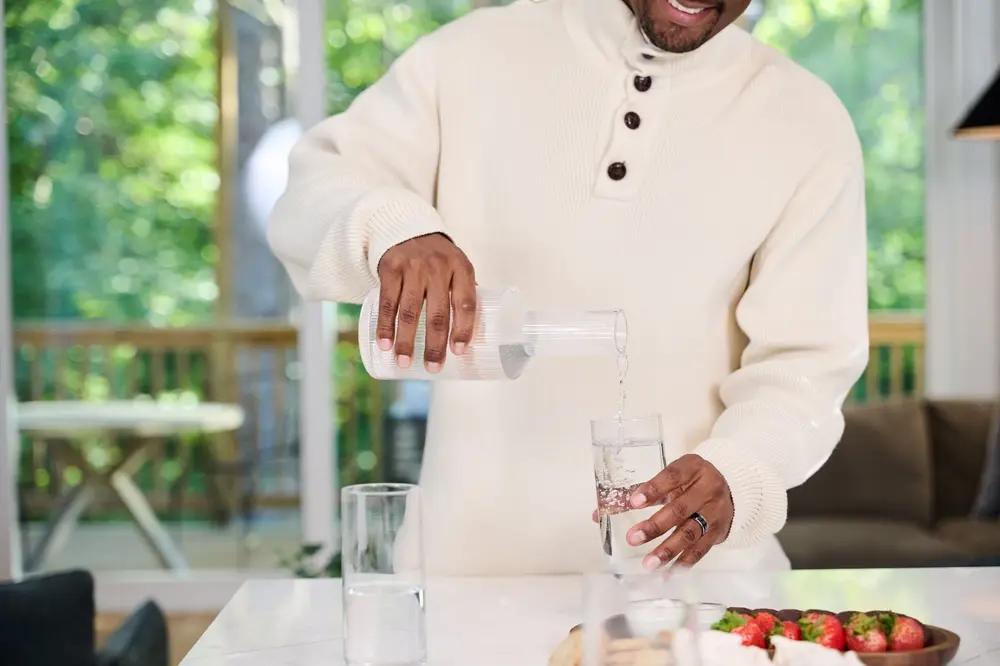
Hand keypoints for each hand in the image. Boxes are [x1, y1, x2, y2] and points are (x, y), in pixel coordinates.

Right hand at [376, 233, 476, 372]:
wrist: (408, 229)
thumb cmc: (439, 259)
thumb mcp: (457, 268)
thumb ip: (463, 295)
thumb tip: (474, 336)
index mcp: (461, 269)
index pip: (465, 303)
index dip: (463, 329)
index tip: (459, 352)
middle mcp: (438, 267)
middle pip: (437, 312)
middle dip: (434, 344)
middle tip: (433, 368)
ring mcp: (412, 268)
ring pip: (409, 311)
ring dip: (406, 340)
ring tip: (405, 363)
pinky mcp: (390, 269)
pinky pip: (387, 302)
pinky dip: (385, 326)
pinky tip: (384, 344)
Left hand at [610, 454, 733, 569]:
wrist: (732, 488)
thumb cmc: (691, 482)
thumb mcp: (671, 479)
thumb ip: (638, 493)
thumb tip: (599, 513)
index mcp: (692, 468)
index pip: (672, 476)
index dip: (653, 489)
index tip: (634, 503)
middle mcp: (707, 489)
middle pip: (680, 509)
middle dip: (655, 526)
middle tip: (633, 538)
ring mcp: (714, 512)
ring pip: (690, 532)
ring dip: (668, 549)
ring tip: (648, 563)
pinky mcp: (718, 532)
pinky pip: (701, 549)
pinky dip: (684, 562)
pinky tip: (667, 573)